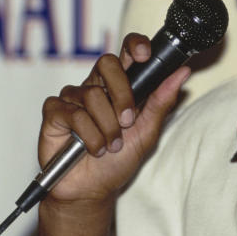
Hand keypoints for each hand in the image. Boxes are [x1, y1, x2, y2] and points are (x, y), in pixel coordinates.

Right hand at [37, 33, 190, 204]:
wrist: (91, 190)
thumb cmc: (117, 162)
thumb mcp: (146, 133)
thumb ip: (161, 101)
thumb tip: (182, 73)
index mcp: (118, 87)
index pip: (126, 52)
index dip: (135, 45)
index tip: (145, 55)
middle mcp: (95, 86)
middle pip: (107, 63)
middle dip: (122, 94)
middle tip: (127, 121)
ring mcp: (72, 97)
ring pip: (92, 95)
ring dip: (107, 128)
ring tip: (110, 147)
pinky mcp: (54, 111)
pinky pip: (73, 113)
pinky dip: (88, 135)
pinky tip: (90, 148)